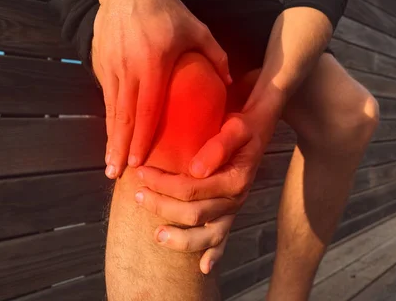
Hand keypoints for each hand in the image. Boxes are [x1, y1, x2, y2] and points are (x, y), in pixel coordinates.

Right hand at [91, 0, 231, 178]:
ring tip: (109, 163)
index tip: (138, 162)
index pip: (146, 110)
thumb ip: (216, 56)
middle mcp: (128, 69)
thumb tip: (230, 81)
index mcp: (153, 64)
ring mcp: (111, 66)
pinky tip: (111, 133)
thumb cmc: (166, 9)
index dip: (141, 139)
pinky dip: (108, 118)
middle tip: (116, 174)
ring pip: (110, 110)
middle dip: (119, 149)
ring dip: (110, 138)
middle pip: (122, 117)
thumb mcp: (196, 29)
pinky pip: (106, 96)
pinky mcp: (100, 62)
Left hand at [134, 91, 284, 272]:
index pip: (191, 188)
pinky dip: (214, 255)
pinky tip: (202, 268)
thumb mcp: (236, 127)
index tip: (140, 172)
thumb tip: (194, 169)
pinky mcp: (230, 213)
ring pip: (206, 236)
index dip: (162, 183)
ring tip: (156, 235)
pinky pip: (223, 239)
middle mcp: (235, 199)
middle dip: (161, 207)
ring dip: (179, 238)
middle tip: (137, 195)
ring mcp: (233, 210)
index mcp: (235, 180)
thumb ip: (218, 146)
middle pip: (192, 214)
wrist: (258, 129)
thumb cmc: (243, 126)